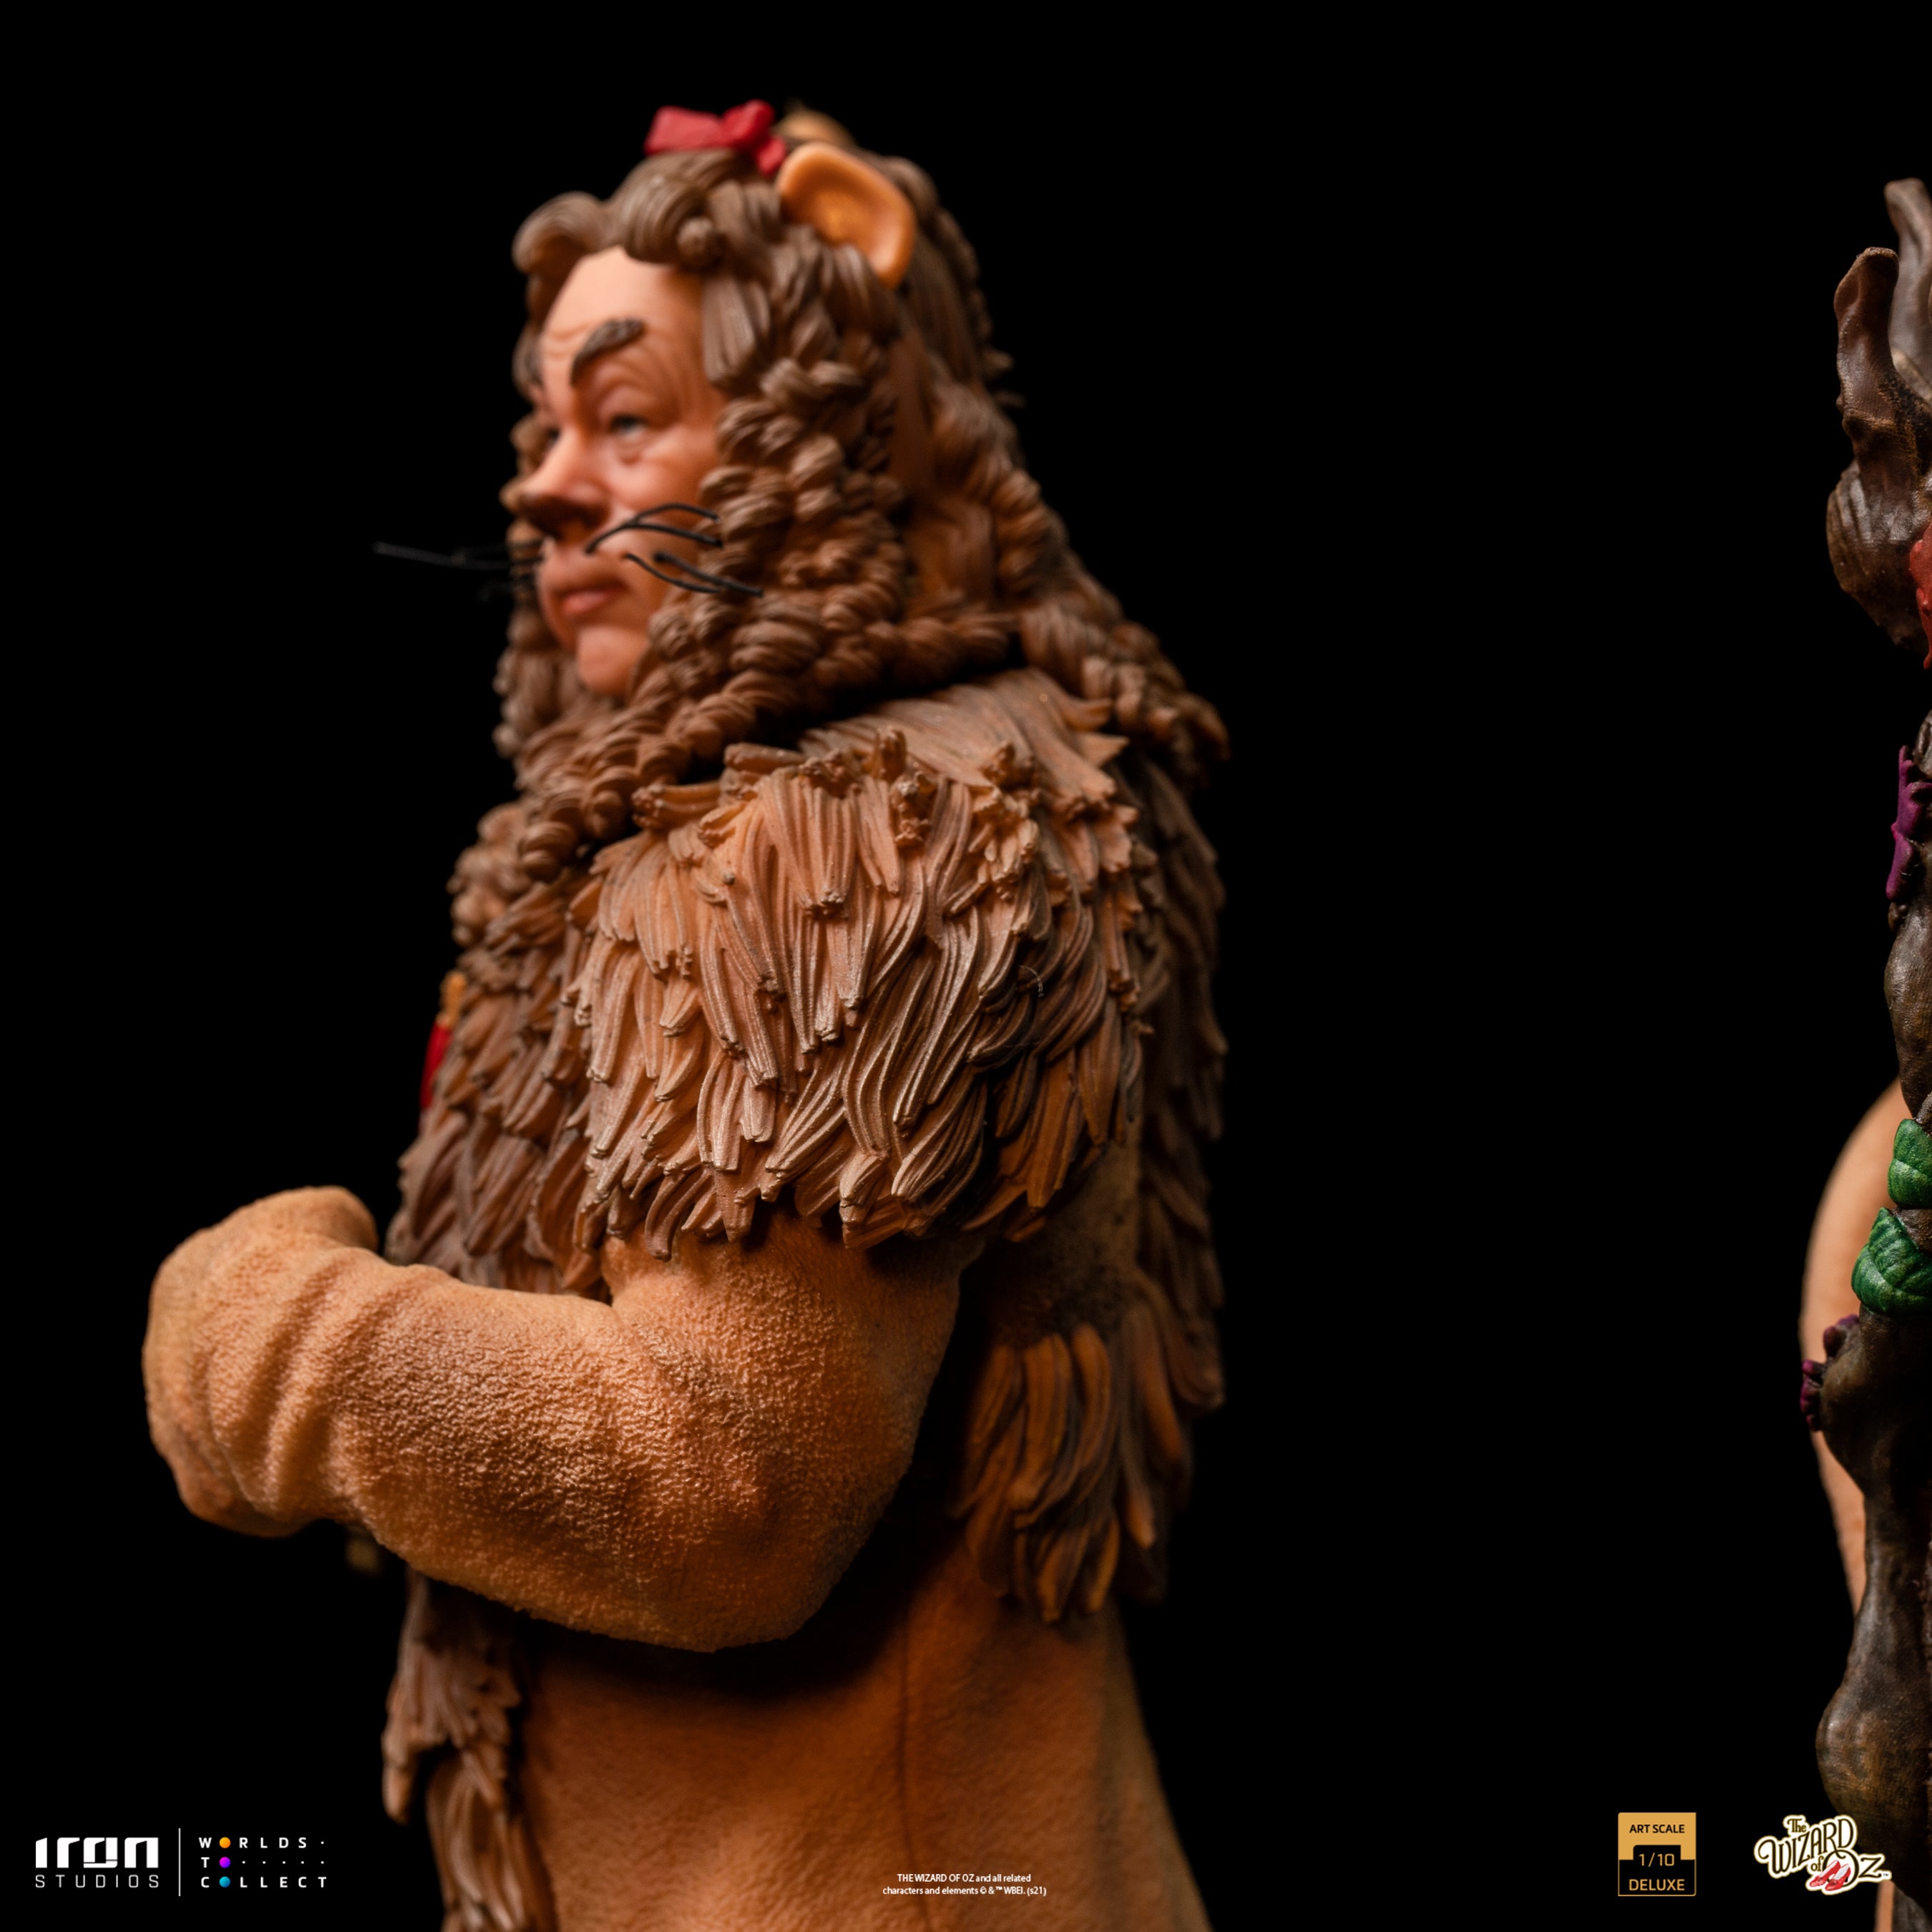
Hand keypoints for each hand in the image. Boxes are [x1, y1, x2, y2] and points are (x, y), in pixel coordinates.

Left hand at [143, 1187, 377, 1536]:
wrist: (304, 1355)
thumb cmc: (317, 1269)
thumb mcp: (329, 1215)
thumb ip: (324, 1234)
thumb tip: (348, 1246)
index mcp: (181, 1281)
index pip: (242, 1289)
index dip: (300, 1296)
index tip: (344, 1304)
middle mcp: (161, 1363)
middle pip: (234, 1368)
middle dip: (288, 1368)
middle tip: (353, 1367)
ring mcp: (178, 1435)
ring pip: (243, 1435)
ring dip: (293, 1426)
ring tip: (357, 1413)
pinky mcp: (210, 1494)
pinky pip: (263, 1491)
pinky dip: (305, 1479)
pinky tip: (345, 1458)